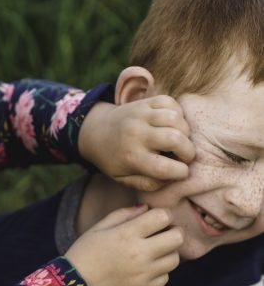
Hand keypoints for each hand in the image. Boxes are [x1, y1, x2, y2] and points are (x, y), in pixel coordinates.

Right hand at [65, 205, 182, 285]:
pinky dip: (160, 273)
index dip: (162, 215)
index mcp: (127, 234)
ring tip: (154, 253)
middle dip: (172, 232)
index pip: (163, 216)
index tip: (155, 220)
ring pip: (174, 259)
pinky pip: (165, 278)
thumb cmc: (83, 254)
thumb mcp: (98, 228)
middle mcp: (139, 253)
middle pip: (177, 238)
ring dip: (167, 253)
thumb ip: (123, 214)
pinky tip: (146, 269)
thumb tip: (145, 208)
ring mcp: (143, 274)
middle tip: (162, 235)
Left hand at [78, 97, 195, 191]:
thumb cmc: (114, 160)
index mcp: (132, 157)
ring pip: (175, 118)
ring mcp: (140, 115)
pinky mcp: (144, 102)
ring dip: (184, 130)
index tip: (182, 172)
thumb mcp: (124, 179)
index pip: (164, 168)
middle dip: (188, 151)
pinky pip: (169, 102)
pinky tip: (173, 124)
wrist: (96, 132)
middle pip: (175, 139)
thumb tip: (171, 179)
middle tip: (184, 156)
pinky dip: (177, 113)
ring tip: (179, 139)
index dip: (181, 172)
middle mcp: (136, 134)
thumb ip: (147, 183)